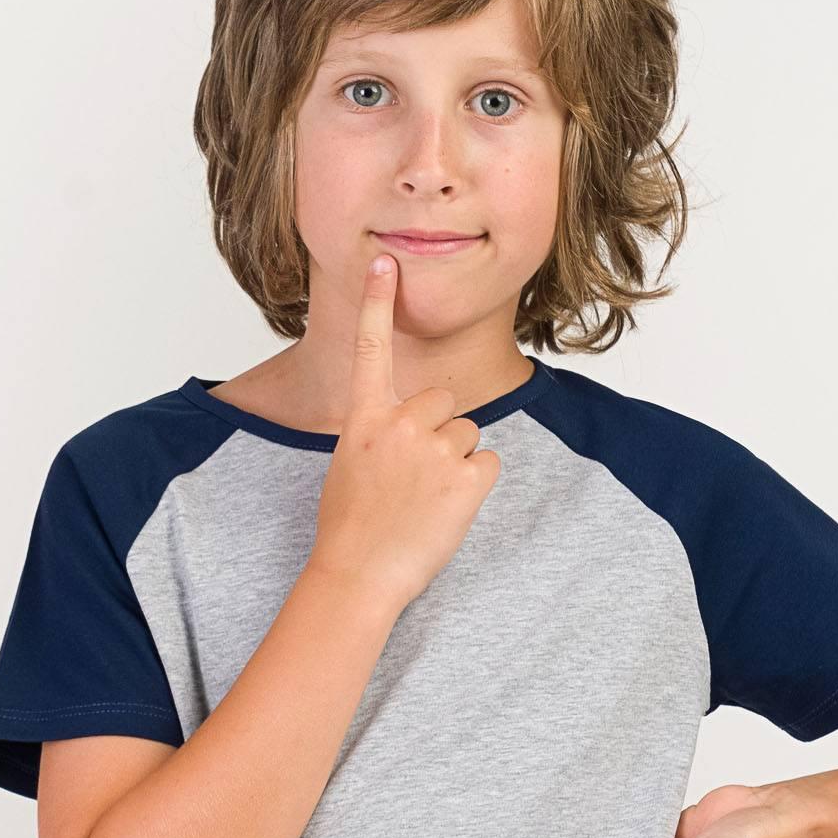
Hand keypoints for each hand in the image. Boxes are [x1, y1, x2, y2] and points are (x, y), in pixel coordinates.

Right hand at [307, 254, 500, 616]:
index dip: (378, 303)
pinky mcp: (466, 478)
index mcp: (364, 420)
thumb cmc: (350, 529)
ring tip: (425, 501)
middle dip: (438, 433)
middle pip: (443, 402)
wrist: (358, 575)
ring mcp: (434, 450)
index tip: (384, 262)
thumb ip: (379, 436)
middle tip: (415, 478)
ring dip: (455, 465)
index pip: (371, 350)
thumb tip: (407, 431)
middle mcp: (399, 425)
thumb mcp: (350, 467)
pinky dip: (474, 487)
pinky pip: (487, 464)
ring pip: (468, 435)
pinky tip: (445, 510)